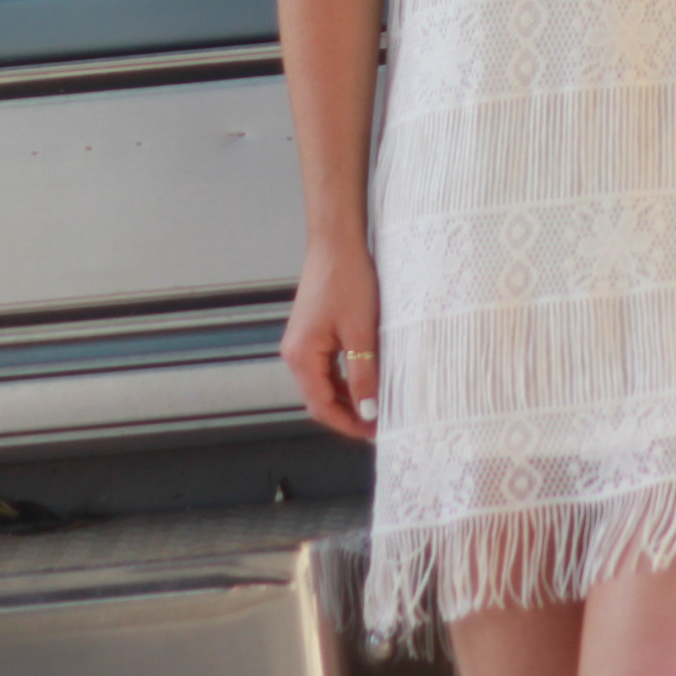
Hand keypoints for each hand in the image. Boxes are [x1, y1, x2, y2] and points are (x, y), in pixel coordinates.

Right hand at [281, 242, 382, 441]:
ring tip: (378, 405)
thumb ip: (363, 374)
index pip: (321, 407)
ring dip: (348, 397)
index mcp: (301, 356)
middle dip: (349, 414)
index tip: (374, 433)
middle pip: (320, 398)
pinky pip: (327, 367)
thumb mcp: (361, 332)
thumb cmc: (347, 280)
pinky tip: (368, 380)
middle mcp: (295, 353)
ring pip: (324, 384)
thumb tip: (368, 411)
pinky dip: (346, 379)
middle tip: (380, 423)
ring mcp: (302, 343)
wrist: (336, 242)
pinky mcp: (312, 333)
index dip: (348, 424)